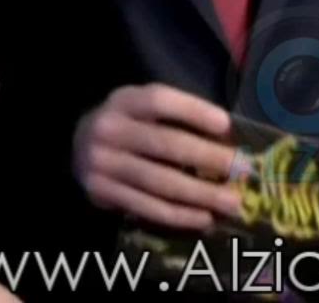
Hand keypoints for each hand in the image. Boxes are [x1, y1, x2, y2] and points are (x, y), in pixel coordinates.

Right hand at [72, 83, 242, 230]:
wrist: (76, 146)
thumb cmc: (127, 125)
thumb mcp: (142, 108)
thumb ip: (175, 116)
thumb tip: (226, 139)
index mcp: (124, 100)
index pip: (160, 101)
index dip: (193, 111)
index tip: (226, 125)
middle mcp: (109, 129)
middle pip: (164, 144)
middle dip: (207, 157)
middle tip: (242, 169)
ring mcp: (102, 163)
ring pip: (158, 182)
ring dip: (200, 194)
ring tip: (231, 202)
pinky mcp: (101, 192)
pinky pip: (146, 207)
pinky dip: (178, 215)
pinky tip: (204, 219)